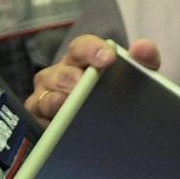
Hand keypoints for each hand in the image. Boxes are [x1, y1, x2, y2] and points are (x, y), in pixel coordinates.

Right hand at [25, 33, 160, 124]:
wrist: (108, 131)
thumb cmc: (115, 97)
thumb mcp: (134, 80)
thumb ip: (143, 62)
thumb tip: (144, 47)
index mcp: (82, 61)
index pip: (82, 47)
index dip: (93, 50)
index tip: (108, 58)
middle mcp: (60, 75)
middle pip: (62, 73)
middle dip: (72, 78)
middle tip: (82, 84)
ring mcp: (45, 96)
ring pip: (46, 96)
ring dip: (56, 101)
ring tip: (66, 104)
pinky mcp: (36, 119)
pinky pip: (36, 118)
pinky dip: (45, 121)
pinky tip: (55, 125)